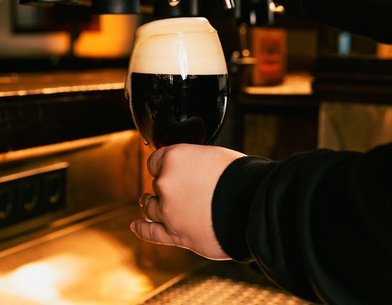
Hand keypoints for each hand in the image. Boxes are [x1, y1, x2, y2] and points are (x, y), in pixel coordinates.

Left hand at [132, 143, 244, 259]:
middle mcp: (166, 183)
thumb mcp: (215, 156)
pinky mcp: (176, 235)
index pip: (155, 161)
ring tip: (149, 203)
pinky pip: (152, 233)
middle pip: (156, 185)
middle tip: (181, 190)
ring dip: (152, 205)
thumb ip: (195, 162)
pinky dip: (142, 229)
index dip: (163, 166)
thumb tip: (193, 170)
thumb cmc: (243, 178)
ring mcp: (169, 211)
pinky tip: (135, 226)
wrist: (256, 207)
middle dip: (166, 187)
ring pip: (152, 208)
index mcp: (174, 158)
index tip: (167, 170)